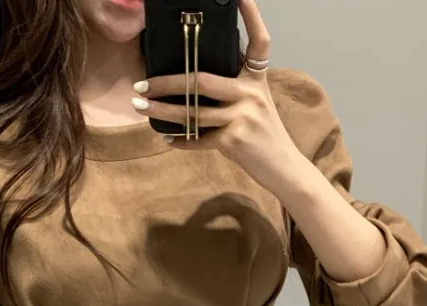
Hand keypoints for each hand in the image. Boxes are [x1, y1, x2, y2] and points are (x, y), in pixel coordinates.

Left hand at [131, 0, 302, 191]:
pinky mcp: (235, 141)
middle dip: (167, 83)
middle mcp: (251, 94)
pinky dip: (182, 141)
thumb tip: (198, 80)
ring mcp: (243, 117)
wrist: (284, 169)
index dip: (251, 16)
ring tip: (141, 107)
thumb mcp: (257, 104)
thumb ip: (235, 88)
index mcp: (257, 80)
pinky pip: (200, 139)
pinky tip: (168, 138)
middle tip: (142, 85)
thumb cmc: (266, 136)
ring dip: (163, 111)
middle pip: (201, 80)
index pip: (259, 42)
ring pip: (193, 112)